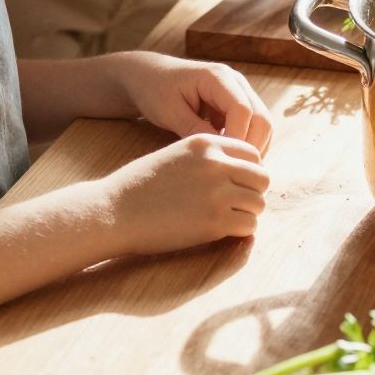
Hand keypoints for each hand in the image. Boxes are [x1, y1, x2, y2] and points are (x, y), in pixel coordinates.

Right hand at [106, 133, 269, 255]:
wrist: (113, 212)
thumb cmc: (139, 186)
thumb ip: (207, 159)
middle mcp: (216, 164)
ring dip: (247, 213)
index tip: (236, 184)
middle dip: (252, 192)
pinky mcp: (215, 222)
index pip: (252, 153)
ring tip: (227, 219)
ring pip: (259, 203)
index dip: (248, 171)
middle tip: (235, 204)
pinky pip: (249, 225)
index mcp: (206, 143)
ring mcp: (218, 193)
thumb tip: (237, 172)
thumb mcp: (175, 156)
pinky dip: (240, 231)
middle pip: (262, 178)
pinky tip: (222, 231)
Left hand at [110, 53, 272, 154]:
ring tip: (232, 168)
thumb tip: (220, 153)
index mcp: (218, 77)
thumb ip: (195, 131)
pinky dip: (247, 144)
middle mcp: (236, 82)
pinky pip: (253, 127)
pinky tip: (230, 159)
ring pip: (262, 124)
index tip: (223, 162)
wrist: (149, 76)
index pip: (243, 111)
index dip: (237, 138)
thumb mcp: (170, 112)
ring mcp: (240, 92)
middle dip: (251, 147)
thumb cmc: (155, 90)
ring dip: (252, 148)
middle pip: (262, 118)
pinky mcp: (238, 105)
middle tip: (233, 172)